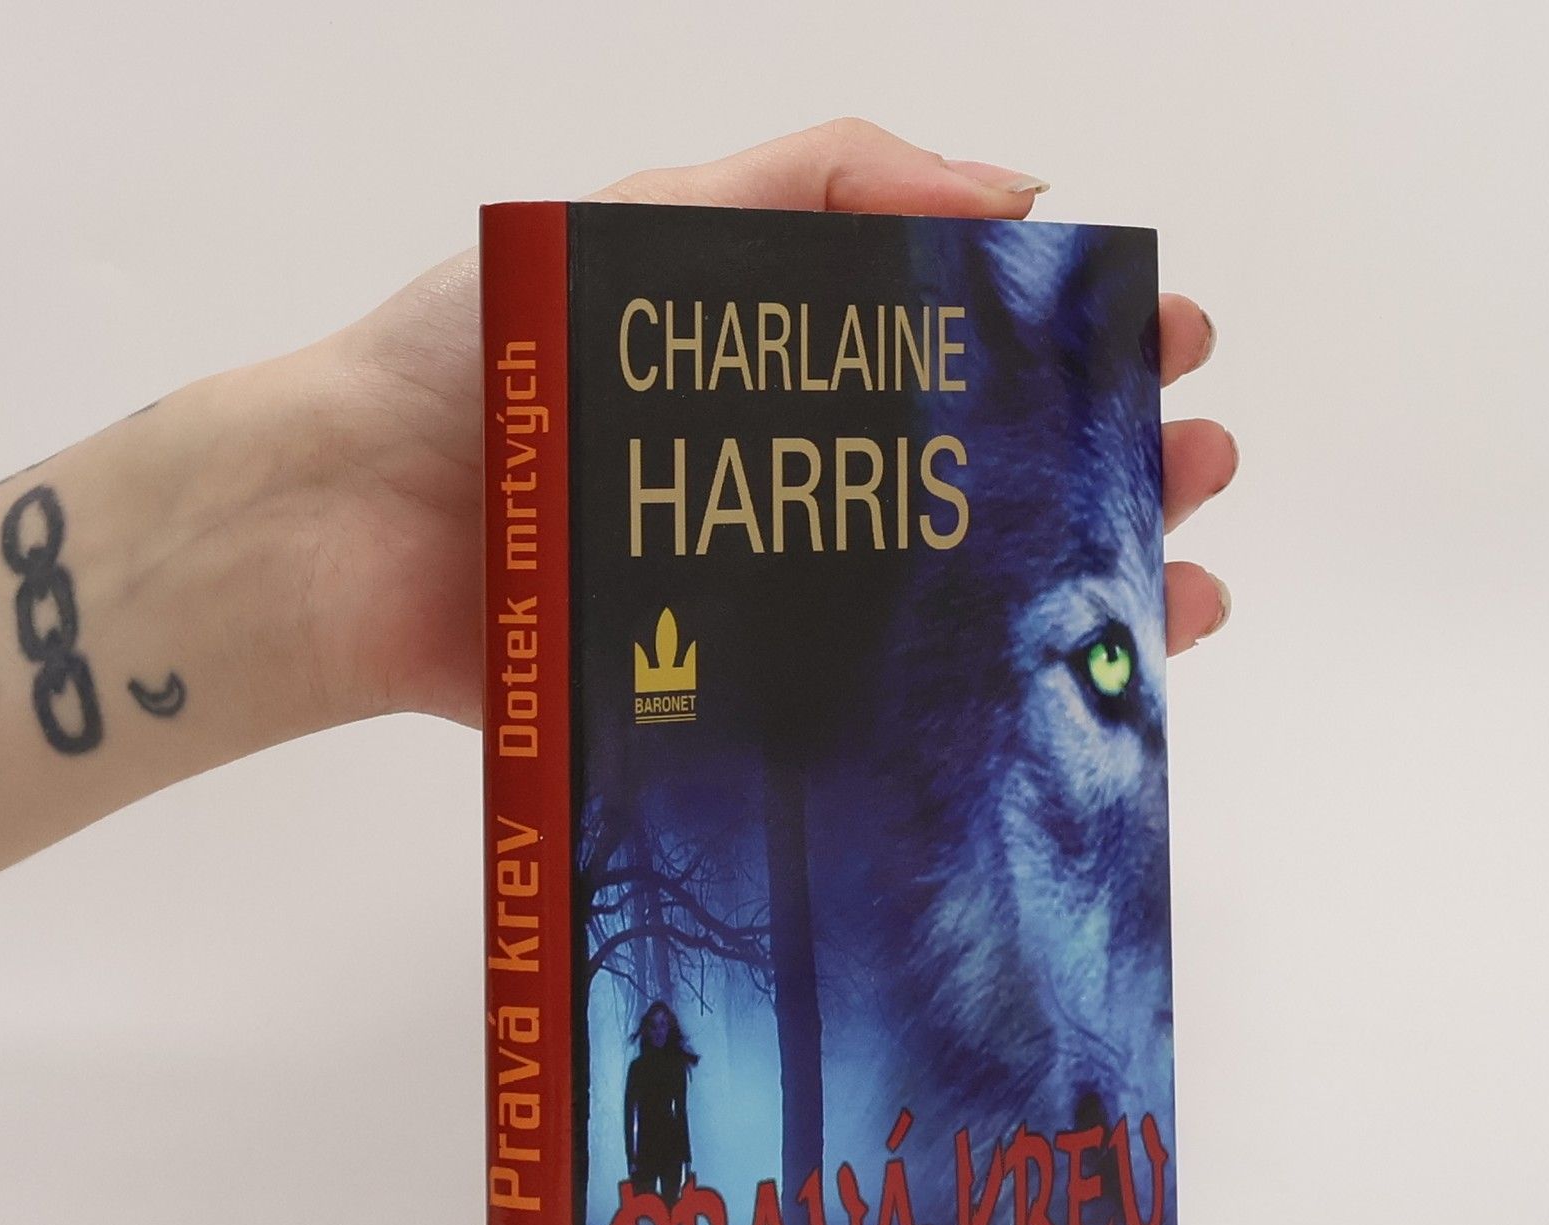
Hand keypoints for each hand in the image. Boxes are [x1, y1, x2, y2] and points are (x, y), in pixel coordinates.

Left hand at [301, 118, 1235, 727]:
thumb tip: (1019, 190)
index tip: (1171, 338)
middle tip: (1201, 462)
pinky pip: (877, 717)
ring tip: (1182, 587)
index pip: (972, 358)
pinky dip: (980, 717)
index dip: (1078, 348)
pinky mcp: (735, 707)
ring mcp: (776, 605)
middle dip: (1115, 471)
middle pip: (991, 485)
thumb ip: (824, 182)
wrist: (347, 529)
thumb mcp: (654, 217)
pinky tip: (1072, 704)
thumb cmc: (480, 362)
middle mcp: (801, 487)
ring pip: (962, 608)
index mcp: (793, 372)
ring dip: (1086, 595)